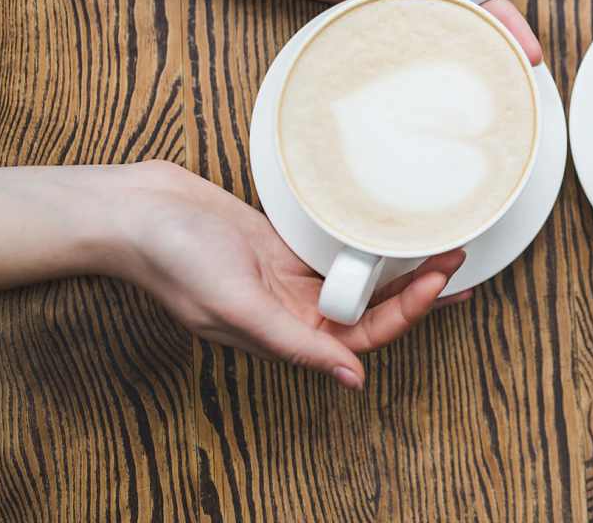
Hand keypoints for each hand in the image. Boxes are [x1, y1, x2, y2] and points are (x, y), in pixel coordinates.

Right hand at [108, 161, 471, 388]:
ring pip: (361, 281)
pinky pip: (338, 250)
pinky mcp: (285, 246)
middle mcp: (294, 311)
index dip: (408, 314)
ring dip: (400, 267)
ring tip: (441, 244)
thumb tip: (353, 381)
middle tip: (456, 259)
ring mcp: (291, 278)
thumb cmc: (173, 259)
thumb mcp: (237, 304)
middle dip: (419, 290)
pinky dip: (368, 244)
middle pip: (373, 310)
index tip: (440, 282)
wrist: (136, 210)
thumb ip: (294, 344)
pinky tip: (396, 230)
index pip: (365, 337)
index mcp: (286, 334)